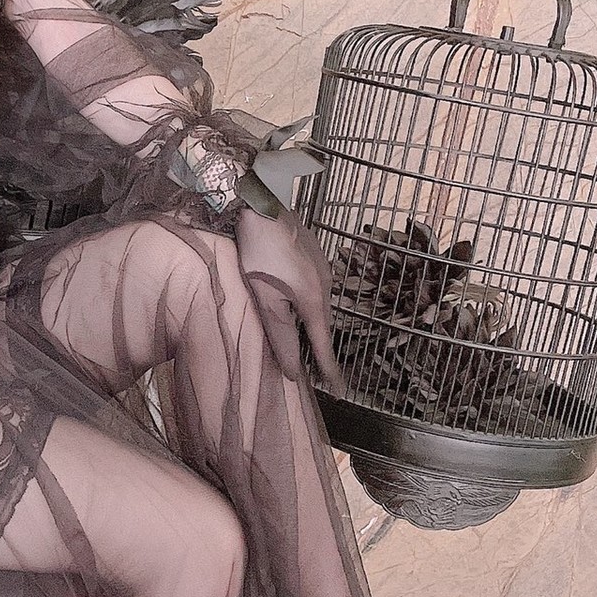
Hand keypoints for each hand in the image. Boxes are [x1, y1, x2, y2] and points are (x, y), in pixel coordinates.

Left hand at [233, 206, 345, 394]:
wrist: (261, 205)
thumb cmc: (257, 253)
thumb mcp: (264, 299)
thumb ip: (280, 335)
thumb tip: (292, 370)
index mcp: (313, 300)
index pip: (323, 345)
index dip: (329, 370)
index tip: (338, 392)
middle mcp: (325, 286)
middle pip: (322, 325)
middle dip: (319, 348)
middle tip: (316, 371)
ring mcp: (323, 269)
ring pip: (318, 306)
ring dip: (312, 324)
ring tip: (303, 341)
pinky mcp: (315, 257)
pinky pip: (315, 290)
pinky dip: (307, 304)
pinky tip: (294, 304)